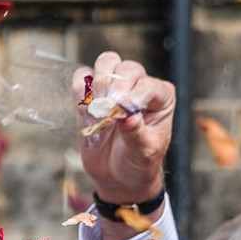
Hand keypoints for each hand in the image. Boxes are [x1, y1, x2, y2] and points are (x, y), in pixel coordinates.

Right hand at [72, 51, 174, 206]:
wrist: (119, 176)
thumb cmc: (139, 162)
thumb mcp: (144, 152)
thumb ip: (137, 133)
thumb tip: (128, 118)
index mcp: (160, 96)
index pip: (147, 84)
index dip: (132, 96)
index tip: (121, 113)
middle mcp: (139, 86)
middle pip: (126, 68)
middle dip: (114, 88)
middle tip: (107, 110)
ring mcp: (115, 89)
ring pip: (107, 63)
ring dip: (98, 82)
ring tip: (96, 107)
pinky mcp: (92, 97)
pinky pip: (82, 80)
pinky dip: (79, 89)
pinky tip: (84, 108)